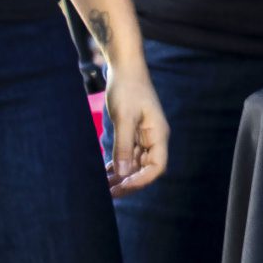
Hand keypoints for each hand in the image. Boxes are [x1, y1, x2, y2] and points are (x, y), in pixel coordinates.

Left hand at [102, 65, 169, 194]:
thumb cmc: (127, 89)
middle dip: (129, 182)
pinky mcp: (134, 132)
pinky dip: (118, 164)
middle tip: (109, 194)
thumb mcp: (124, 118)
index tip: (122, 187)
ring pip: (136, 164)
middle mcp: (154, 138)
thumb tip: (123, 173)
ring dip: (122, 176)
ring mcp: (144, 136)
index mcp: (158, 135)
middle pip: (146, 169)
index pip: (156, 167)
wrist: (125, 68)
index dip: (141, 181)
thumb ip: (124, 146)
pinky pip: (128, 154)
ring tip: (104, 187)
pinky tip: (105, 172)